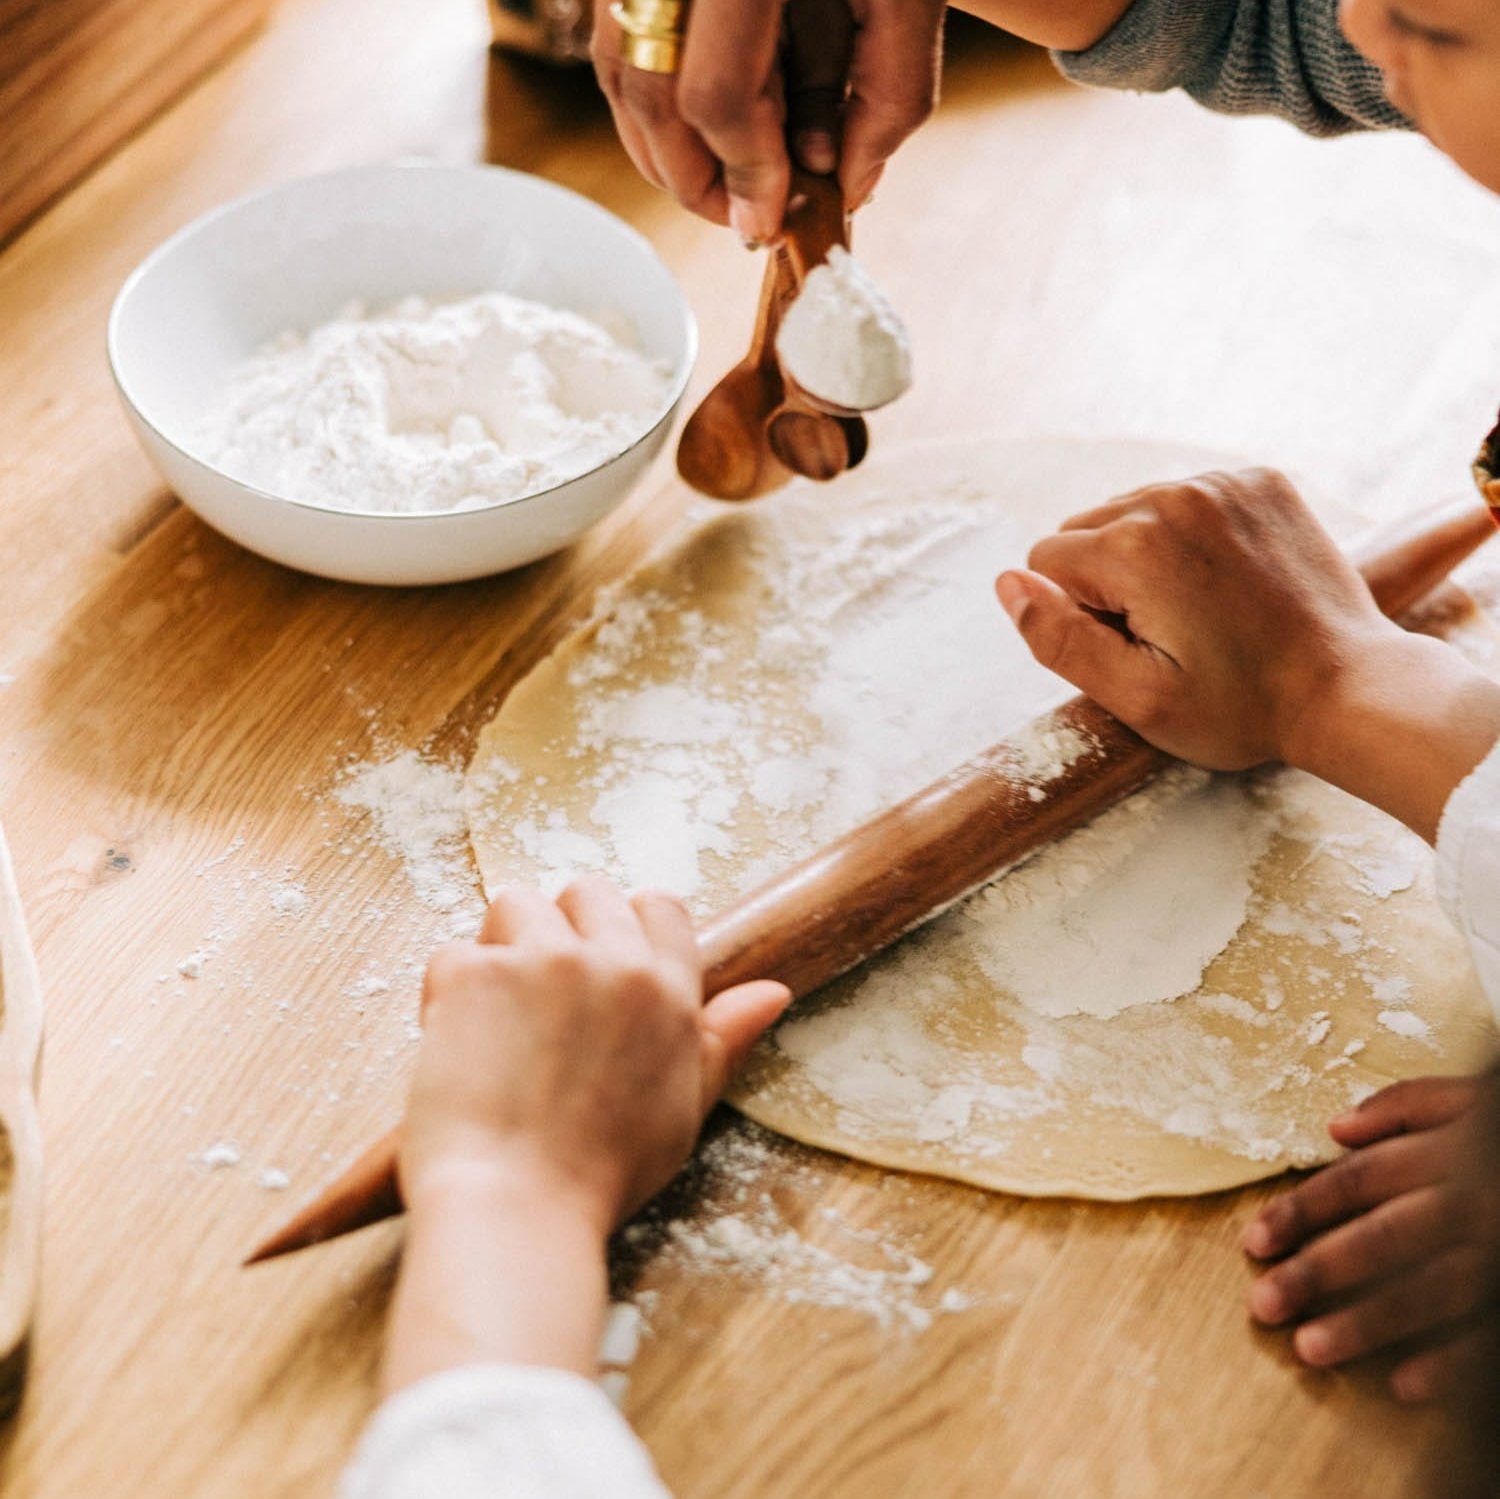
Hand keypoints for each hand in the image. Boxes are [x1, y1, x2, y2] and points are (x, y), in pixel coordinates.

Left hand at [400, 878, 790, 1233]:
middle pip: (586, 891)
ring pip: (514, 905)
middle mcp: (611, 963)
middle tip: (542, 998)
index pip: (660, 906)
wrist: (516, 1211)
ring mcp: (540, 962)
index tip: (601, 971)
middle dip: (560, 930)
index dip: (627, 929)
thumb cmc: (600, 1176)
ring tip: (496, 1015)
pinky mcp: (473, 975)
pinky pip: (454, 953)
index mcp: (667, 992)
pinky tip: (457, 1046)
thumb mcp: (684, 1108)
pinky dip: (448, 993)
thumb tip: (772, 992)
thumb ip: (724, 1039)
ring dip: (501, 947)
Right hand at [592, 0, 943, 243]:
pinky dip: (652, 96)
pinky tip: (703, 119)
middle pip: (649, 95)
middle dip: (693, 178)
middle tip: (740, 218)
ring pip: (618, 70)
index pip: (716, 96)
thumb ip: (890, 93)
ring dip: (663, 147)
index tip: (771, 219)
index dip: (745, 173)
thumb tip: (844, 186)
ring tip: (722, 181)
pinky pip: (614, 35)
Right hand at [996, 467, 1499, 840]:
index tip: (1136, 645)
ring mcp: (1224, 482)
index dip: (1079, 614)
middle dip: (1108, 580)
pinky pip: (1186, 498)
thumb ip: (1058, 640)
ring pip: (1133, 510)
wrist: (1349, 689)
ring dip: (1147, 555)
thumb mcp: (1136, 698)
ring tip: (1203, 608)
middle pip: (1085, 529)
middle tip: (1170, 632)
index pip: (1045, 562)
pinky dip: (1193, 536)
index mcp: (1135, 547)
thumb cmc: (1241, 707)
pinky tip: (1228, 580)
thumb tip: (1008, 584)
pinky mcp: (1261, 481)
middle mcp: (1175, 495)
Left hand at [1243, 1075, 1499, 1402]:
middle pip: (1383, 1238)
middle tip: (1265, 1305)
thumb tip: (1337, 1127)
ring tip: (1311, 1349)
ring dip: (1368, 1323)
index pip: (1357, 1181)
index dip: (1302, 1211)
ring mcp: (1499, 1251)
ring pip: (1429, 1290)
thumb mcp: (1468, 1100)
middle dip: (1320, 1272)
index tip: (1254, 1244)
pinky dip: (1451, 1361)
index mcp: (1448, 1152)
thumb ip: (1403, 1107)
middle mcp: (1470, 1202)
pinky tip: (1404, 1385)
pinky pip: (1488, 1329)